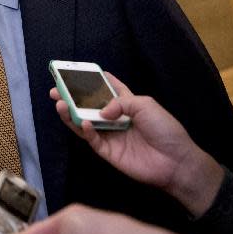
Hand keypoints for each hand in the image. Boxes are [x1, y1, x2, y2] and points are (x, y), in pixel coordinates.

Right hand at [50, 75, 222, 215]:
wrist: (176, 161)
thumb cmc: (165, 129)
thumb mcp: (145, 105)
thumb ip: (120, 102)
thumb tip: (100, 112)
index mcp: (128, 104)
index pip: (108, 89)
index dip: (94, 80)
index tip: (78, 72)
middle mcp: (116, 118)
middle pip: (89, 106)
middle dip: (73, 98)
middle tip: (56, 90)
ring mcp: (111, 136)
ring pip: (85, 123)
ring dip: (72, 114)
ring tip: (60, 103)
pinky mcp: (109, 152)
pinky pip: (93, 140)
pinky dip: (86, 131)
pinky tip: (82, 122)